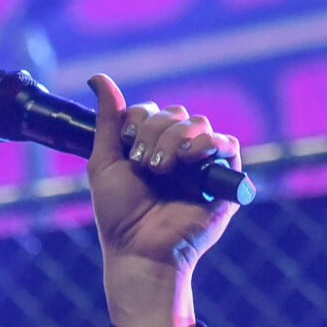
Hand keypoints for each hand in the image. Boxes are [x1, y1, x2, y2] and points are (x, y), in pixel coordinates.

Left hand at [87, 72, 241, 326]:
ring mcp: (202, 165)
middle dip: (156, 133)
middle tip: (145, 165)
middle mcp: (179, 152)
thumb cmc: (120, 214)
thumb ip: (107, 120)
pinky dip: (210, 144)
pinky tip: (190, 159)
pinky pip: (228, 145)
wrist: (139, 249)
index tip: (128, 148)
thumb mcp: (105, 161)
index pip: (151, 110)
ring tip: (163, 169)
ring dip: (176, 140)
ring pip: (198, 124)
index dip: (138, 121)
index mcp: (151, 146)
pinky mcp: (224, 180)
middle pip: (175, 114)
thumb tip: (97, 77)